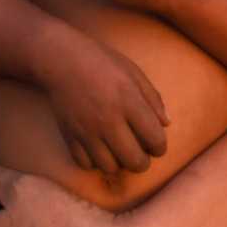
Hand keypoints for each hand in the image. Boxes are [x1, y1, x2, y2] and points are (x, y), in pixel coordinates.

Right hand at [37, 27, 167, 173]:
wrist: (60, 59)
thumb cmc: (101, 62)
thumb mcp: (133, 72)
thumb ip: (153, 98)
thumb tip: (167, 124)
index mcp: (128, 101)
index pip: (155, 139)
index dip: (160, 147)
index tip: (155, 142)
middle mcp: (108, 119)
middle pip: (135, 161)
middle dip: (142, 161)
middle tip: (139, 151)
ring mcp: (87, 130)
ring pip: (110, 168)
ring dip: (118, 162)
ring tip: (117, 150)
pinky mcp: (70, 136)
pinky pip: (86, 164)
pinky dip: (94, 162)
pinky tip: (98, 148)